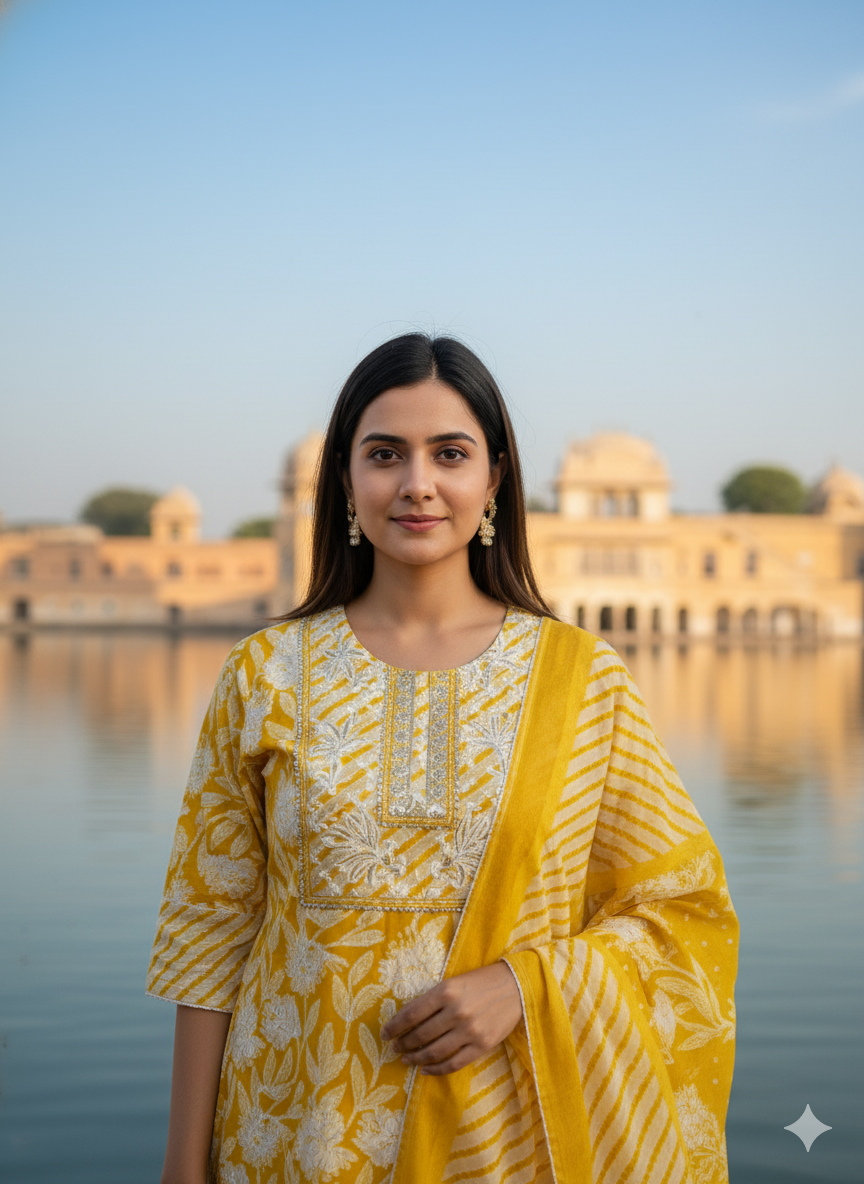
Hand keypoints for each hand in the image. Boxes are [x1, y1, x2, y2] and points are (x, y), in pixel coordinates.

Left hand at [380, 962, 522, 1075]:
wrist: (516, 987)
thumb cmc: (481, 981)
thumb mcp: (453, 981)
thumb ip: (433, 1000)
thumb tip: (408, 1020)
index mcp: (446, 991)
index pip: (411, 1014)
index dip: (394, 1027)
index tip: (385, 1034)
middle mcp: (456, 1012)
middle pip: (420, 1035)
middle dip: (403, 1044)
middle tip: (395, 1047)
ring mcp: (470, 1031)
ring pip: (434, 1052)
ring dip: (416, 1058)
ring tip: (406, 1059)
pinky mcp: (482, 1046)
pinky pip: (453, 1063)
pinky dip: (436, 1069)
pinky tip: (425, 1069)